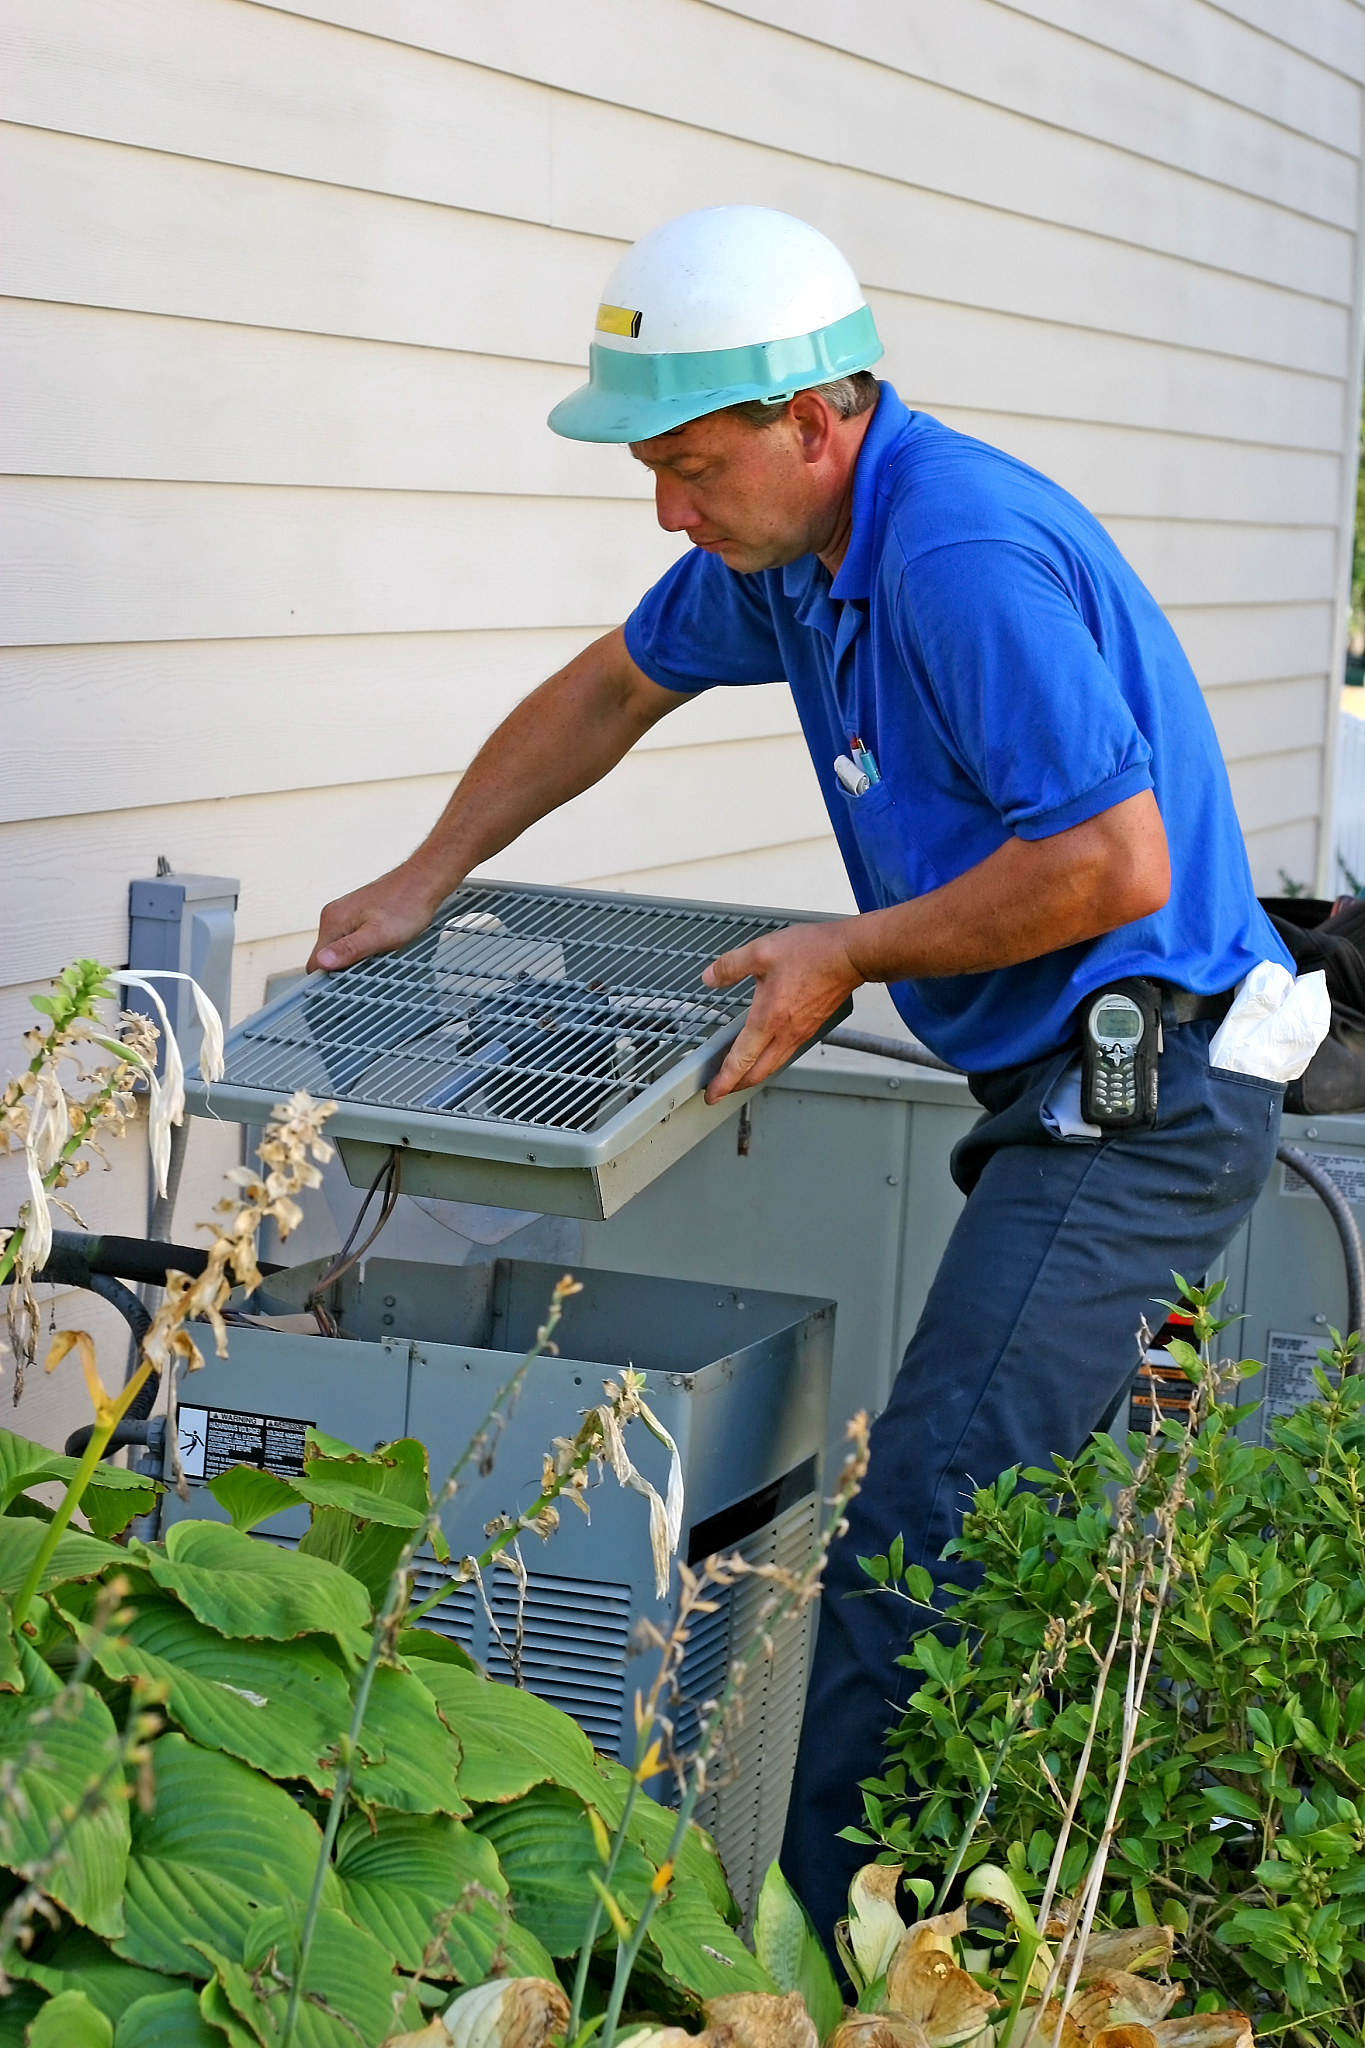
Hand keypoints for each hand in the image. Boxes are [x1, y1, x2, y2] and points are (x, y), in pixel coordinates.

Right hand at [306, 868, 447, 972]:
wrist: (423, 882)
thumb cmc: (406, 906)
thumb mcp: (379, 935)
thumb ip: (349, 949)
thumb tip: (322, 962)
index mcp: (333, 921)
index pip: (315, 961)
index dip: (328, 979)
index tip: (346, 988)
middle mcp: (334, 916)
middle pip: (326, 956)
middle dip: (343, 969)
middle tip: (367, 974)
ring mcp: (345, 913)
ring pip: (339, 948)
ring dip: (353, 960)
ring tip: (376, 960)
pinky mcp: (357, 914)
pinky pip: (350, 939)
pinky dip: (361, 949)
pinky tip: (378, 949)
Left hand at [701, 921, 863, 1102]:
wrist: (851, 955)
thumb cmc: (814, 953)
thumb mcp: (761, 952)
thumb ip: (731, 966)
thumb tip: (710, 977)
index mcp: (768, 1019)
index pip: (741, 1061)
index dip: (724, 1082)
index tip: (712, 1094)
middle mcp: (786, 1032)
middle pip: (758, 1073)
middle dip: (737, 1086)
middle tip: (722, 1089)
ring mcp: (801, 1032)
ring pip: (774, 1065)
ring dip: (755, 1074)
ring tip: (741, 1073)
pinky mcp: (812, 1026)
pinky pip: (787, 1052)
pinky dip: (771, 1060)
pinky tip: (768, 1049)